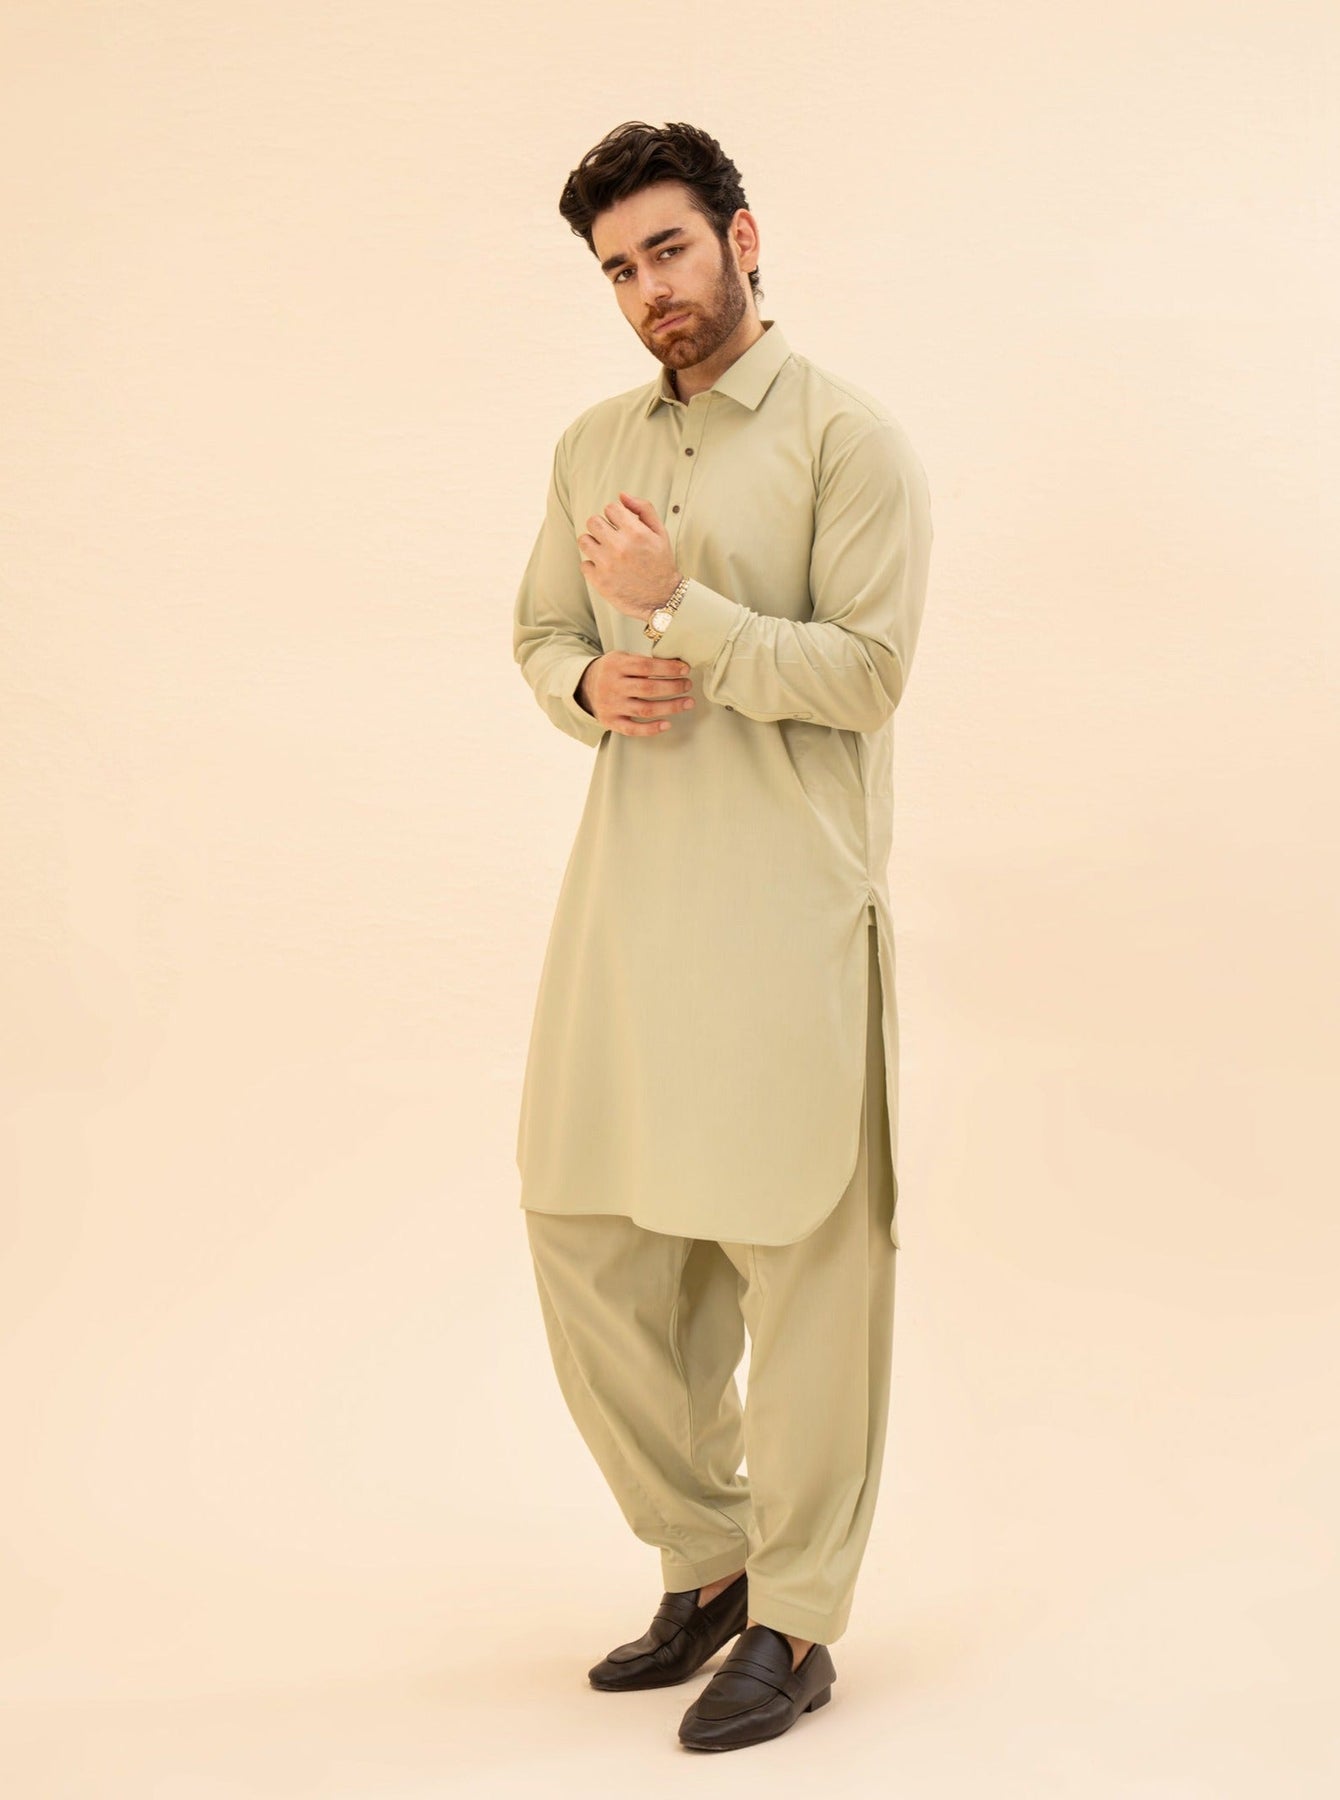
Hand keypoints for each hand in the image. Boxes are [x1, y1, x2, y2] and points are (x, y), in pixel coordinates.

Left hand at [577, 491, 680, 619]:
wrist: (662, 598)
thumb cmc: (661, 563)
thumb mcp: (660, 533)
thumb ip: (643, 509)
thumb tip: (621, 495)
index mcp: (635, 532)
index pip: (610, 508)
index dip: (615, 515)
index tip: (621, 526)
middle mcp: (620, 547)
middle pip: (593, 521)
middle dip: (602, 527)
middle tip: (611, 538)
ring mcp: (607, 565)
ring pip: (584, 541)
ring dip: (593, 544)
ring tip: (606, 552)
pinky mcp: (599, 581)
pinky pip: (584, 564)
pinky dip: (593, 566)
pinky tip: (606, 569)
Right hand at [578, 652, 695, 736]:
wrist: (584, 686)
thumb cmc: (612, 671)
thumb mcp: (622, 657)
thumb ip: (642, 661)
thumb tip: (675, 664)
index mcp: (616, 665)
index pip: (646, 666)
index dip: (668, 668)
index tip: (685, 669)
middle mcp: (612, 686)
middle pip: (648, 688)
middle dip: (673, 687)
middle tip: (688, 685)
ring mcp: (611, 706)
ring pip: (645, 709)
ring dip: (670, 707)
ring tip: (688, 702)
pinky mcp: (611, 722)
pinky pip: (633, 729)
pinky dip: (651, 729)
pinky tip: (667, 724)